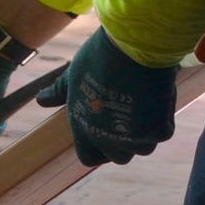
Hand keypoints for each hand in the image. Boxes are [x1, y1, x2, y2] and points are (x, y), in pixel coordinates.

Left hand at [35, 28, 177, 165]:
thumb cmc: (99, 58)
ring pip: (144, 147)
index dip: (99, 149)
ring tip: (143, 102)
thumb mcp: (73, 75)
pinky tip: (158, 94)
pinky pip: (162, 131)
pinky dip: (162, 117)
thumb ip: (59, 93)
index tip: (107, 132)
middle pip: (119, 156)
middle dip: (125, 140)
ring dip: (145, 131)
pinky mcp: (158, 132)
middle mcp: (108, 141)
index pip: (89, 157)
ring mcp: (134, 139)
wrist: (133, 47)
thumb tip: (41, 101)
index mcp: (84, 131)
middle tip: (129, 114)